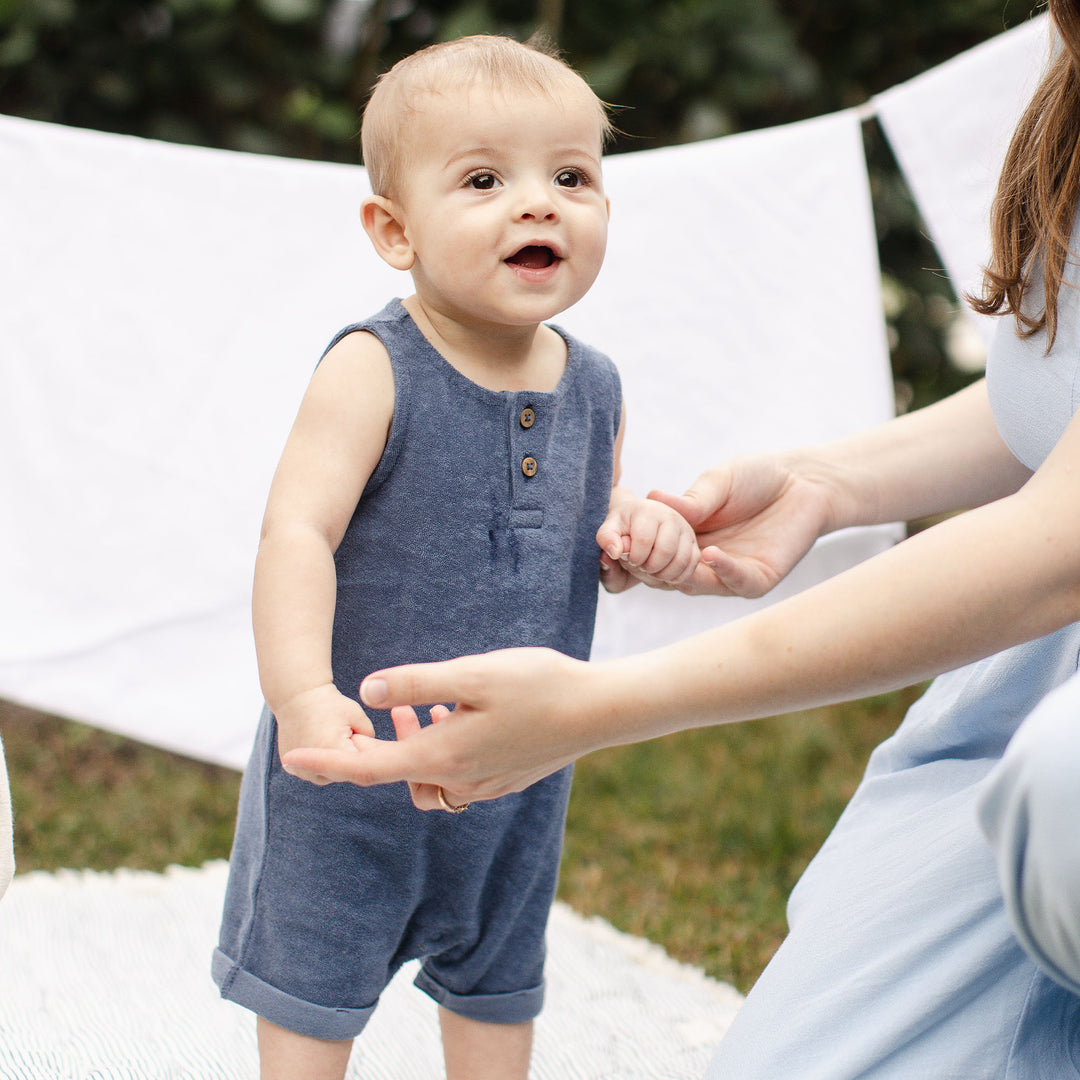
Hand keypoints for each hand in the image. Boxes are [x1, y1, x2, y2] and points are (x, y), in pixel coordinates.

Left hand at [282, 648, 595, 802]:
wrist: (598, 711)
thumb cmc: (537, 685)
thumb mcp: (472, 675)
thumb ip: (417, 684)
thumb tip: (367, 691)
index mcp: (442, 755)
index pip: (368, 767)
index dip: (326, 762)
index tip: (289, 758)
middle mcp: (457, 778)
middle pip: (393, 772)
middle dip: (368, 748)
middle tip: (356, 716)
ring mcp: (483, 783)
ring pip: (424, 774)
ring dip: (407, 745)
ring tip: (417, 706)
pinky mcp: (502, 778)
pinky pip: (453, 773)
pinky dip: (438, 750)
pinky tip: (452, 715)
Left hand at [597, 492, 701, 592]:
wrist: (636, 524)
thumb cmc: (621, 530)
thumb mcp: (608, 531)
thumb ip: (606, 539)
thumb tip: (615, 551)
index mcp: (646, 510)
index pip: (643, 540)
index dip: (635, 557)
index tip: (629, 558)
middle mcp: (670, 516)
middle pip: (665, 551)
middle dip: (649, 567)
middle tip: (641, 566)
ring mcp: (685, 529)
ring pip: (681, 560)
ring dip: (663, 574)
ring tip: (651, 570)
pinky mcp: (693, 543)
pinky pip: (691, 566)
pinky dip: (676, 576)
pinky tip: (663, 574)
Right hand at [648, 454, 834, 596]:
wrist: (805, 481)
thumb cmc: (758, 477)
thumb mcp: (718, 482)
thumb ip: (692, 499)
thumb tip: (652, 498)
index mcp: (685, 538)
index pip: (651, 553)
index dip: (635, 549)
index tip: (619, 540)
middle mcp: (702, 560)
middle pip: (666, 575)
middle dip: (652, 567)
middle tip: (638, 555)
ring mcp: (729, 574)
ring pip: (696, 585)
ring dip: (684, 572)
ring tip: (676, 554)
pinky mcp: (758, 580)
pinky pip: (735, 582)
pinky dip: (722, 570)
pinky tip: (710, 554)